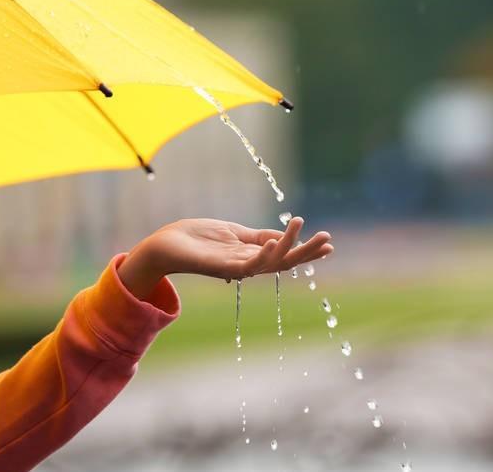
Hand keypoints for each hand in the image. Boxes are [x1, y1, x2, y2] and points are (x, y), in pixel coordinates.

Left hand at [118, 217, 332, 298]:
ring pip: (270, 262)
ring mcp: (235, 268)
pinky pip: (247, 264)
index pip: (286, 255)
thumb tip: (284, 236)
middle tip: (328, 240)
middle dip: (307, 252)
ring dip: (288, 246)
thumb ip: (258, 237)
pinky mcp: (221, 267)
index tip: (328, 243)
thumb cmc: (197, 239)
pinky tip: (275, 242)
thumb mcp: (234, 233)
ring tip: (301, 224)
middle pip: (285, 262)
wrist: (164, 246)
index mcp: (252, 256)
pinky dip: (263, 255)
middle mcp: (248, 265)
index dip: (307, 250)